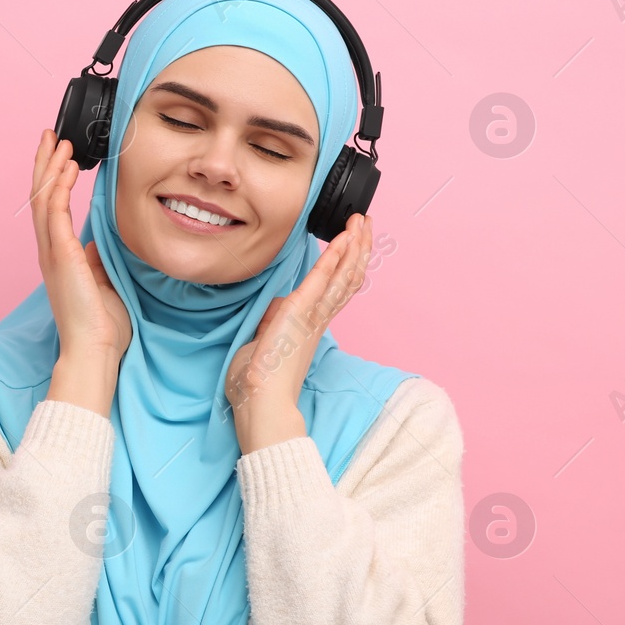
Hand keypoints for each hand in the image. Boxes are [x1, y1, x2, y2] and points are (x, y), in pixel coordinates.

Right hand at [31, 129, 131, 363]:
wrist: (93, 349)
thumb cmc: (100, 325)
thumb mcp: (100, 284)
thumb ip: (94, 263)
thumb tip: (95, 246)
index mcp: (58, 257)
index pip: (50, 209)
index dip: (51, 180)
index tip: (59, 156)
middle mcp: (49, 251)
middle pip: (40, 197)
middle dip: (45, 164)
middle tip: (51, 136)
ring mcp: (52, 252)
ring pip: (43, 199)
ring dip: (50, 168)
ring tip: (59, 142)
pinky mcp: (61, 255)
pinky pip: (55, 212)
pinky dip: (59, 186)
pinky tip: (67, 167)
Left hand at [224, 213, 374, 451]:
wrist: (260, 403)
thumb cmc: (257, 384)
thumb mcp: (263, 345)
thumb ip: (272, 325)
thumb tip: (276, 310)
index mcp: (310, 328)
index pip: (335, 290)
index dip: (346, 265)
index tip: (353, 244)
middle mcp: (317, 320)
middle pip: (347, 278)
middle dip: (358, 248)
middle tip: (366, 223)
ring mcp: (311, 317)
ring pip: (342, 276)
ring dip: (353, 246)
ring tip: (362, 222)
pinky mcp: (299, 314)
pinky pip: (320, 280)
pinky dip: (333, 258)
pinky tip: (343, 239)